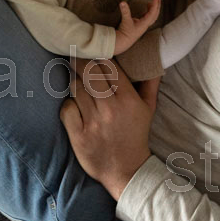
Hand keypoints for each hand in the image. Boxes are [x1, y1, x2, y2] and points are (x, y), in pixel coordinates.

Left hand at [60, 58, 160, 199]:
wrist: (126, 169)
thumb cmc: (136, 134)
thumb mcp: (149, 108)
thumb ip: (150, 82)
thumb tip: (152, 59)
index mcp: (128, 100)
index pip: (109, 66)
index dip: (98, 56)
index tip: (92, 50)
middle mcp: (110, 109)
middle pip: (89, 73)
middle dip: (81, 61)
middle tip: (76, 55)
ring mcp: (93, 123)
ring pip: (76, 88)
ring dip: (75, 82)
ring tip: (77, 81)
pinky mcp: (78, 135)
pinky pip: (67, 108)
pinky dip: (69, 104)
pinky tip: (75, 106)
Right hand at [112, 0, 159, 54]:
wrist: (124, 41)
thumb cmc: (125, 32)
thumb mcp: (125, 20)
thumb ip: (125, 11)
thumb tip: (122, 2)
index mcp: (144, 24)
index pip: (152, 14)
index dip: (154, 6)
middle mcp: (145, 25)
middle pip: (154, 16)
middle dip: (157, 7)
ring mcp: (143, 26)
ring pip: (152, 17)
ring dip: (153, 10)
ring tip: (151, 3)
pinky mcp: (140, 26)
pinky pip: (148, 19)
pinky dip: (149, 13)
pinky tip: (147, 10)